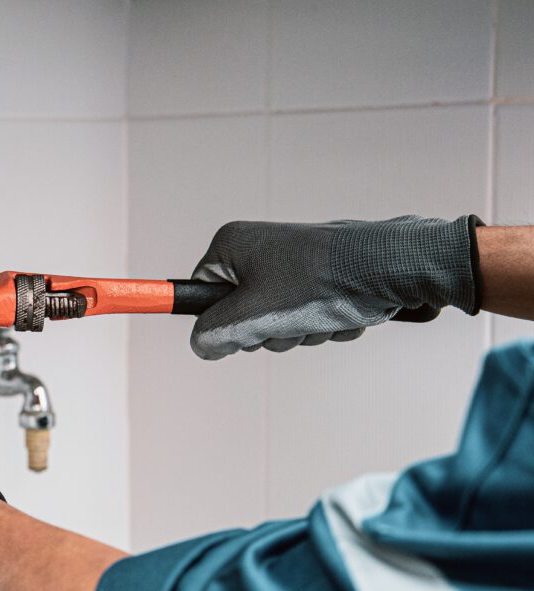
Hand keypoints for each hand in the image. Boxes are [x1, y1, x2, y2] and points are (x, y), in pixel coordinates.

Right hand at [189, 215, 481, 359]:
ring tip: (322, 317)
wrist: (390, 267)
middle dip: (270, 332)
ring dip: (300, 332)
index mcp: (231, 245)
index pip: (200, 294)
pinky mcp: (319, 277)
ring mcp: (290, 262)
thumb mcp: (251, 316)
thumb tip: (201, 346)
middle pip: (240, 313)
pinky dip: (323, 324)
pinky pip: (306, 316)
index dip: (221, 322)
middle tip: (290, 323)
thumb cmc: (319, 283)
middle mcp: (257, 248)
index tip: (245, 330)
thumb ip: (214, 333)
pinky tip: (342, 313)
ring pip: (277, 320)